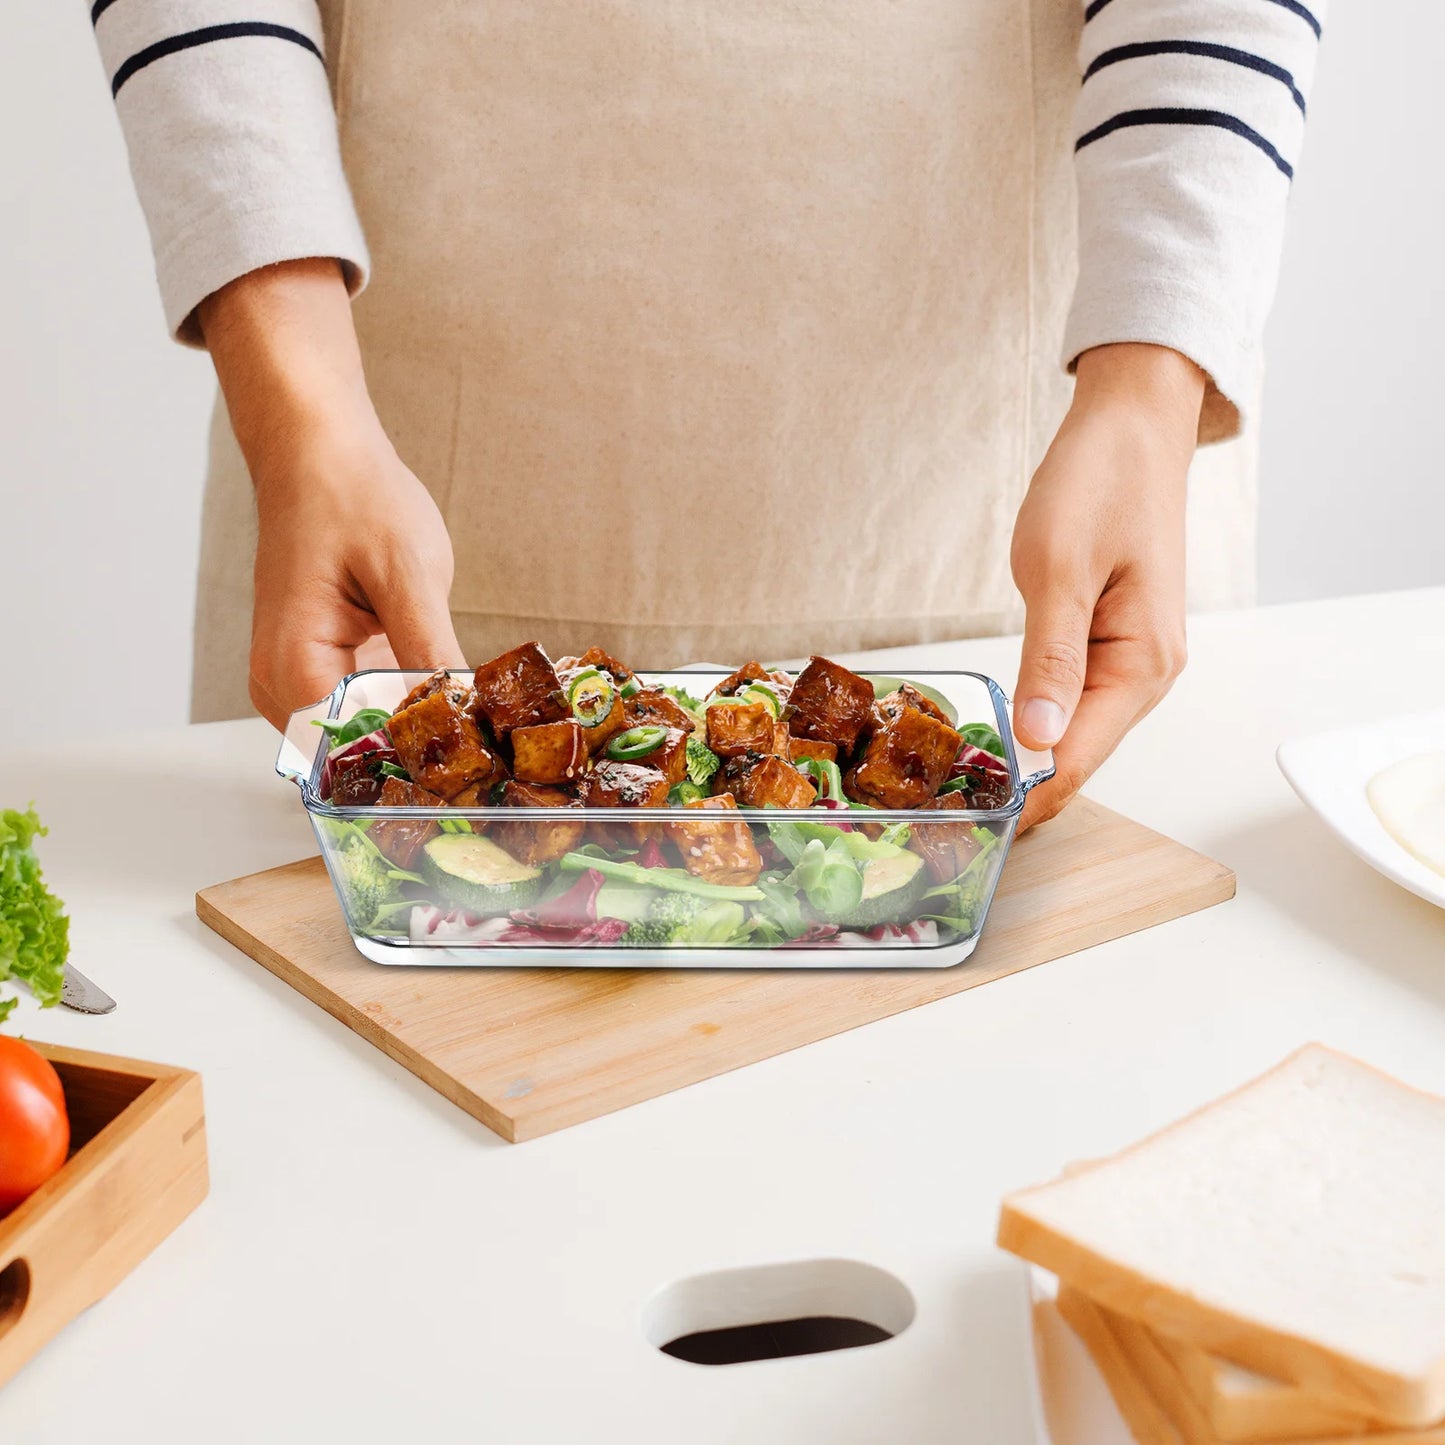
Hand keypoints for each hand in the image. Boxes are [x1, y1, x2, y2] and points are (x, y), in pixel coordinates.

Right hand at [197, 261, 464, 727]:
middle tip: (496, 759)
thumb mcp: (409, 574)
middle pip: (358, 759)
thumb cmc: (352, 497)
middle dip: (423, 756)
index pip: (354, 756)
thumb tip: (464, 717)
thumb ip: (431, 653)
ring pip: (365, 739)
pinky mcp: (324, 671)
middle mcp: (283, 690)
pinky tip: (456, 702)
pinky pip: (367, 711)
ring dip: (419, 736)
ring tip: (483, 730)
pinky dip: (409, 709)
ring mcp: (299, 684)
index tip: (479, 770)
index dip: (417, 767)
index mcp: (294, 669)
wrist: (318, 452)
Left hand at [1010, 344, 1204, 829]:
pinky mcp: (1112, 640)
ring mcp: (1132, 658)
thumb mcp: (1061, 572)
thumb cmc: (1100, 483)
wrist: (1131, 426)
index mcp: (1142, 664)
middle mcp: (1147, 673)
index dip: (1030, 798)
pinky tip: (1004, 739)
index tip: (978, 832)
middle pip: (1080, 753)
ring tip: (969, 791)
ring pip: (1076, 730)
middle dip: (1026, 789)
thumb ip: (1051, 661)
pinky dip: (1038, 722)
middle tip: (955, 820)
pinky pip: (1074, 699)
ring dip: (1030, 761)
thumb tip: (1037, 740)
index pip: (1080, 757)